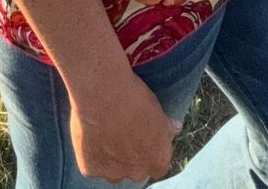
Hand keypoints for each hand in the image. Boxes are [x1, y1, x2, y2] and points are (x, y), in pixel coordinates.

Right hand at [68, 72, 182, 183]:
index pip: (157, 165)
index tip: (142, 137)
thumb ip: (165, 126)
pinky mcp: (91, 169)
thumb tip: (176, 128)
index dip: (150, 151)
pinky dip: (91, 152)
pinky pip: (92, 164)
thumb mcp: (156, 108)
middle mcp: (138, 172)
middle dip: (130, 156)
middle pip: (135, 170)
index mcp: (158, 159)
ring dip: (111, 158)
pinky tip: (91, 131)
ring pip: (113, 171)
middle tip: (121, 131)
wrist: (103, 93)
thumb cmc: (133, 97)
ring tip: (105, 129)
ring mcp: (114, 173)